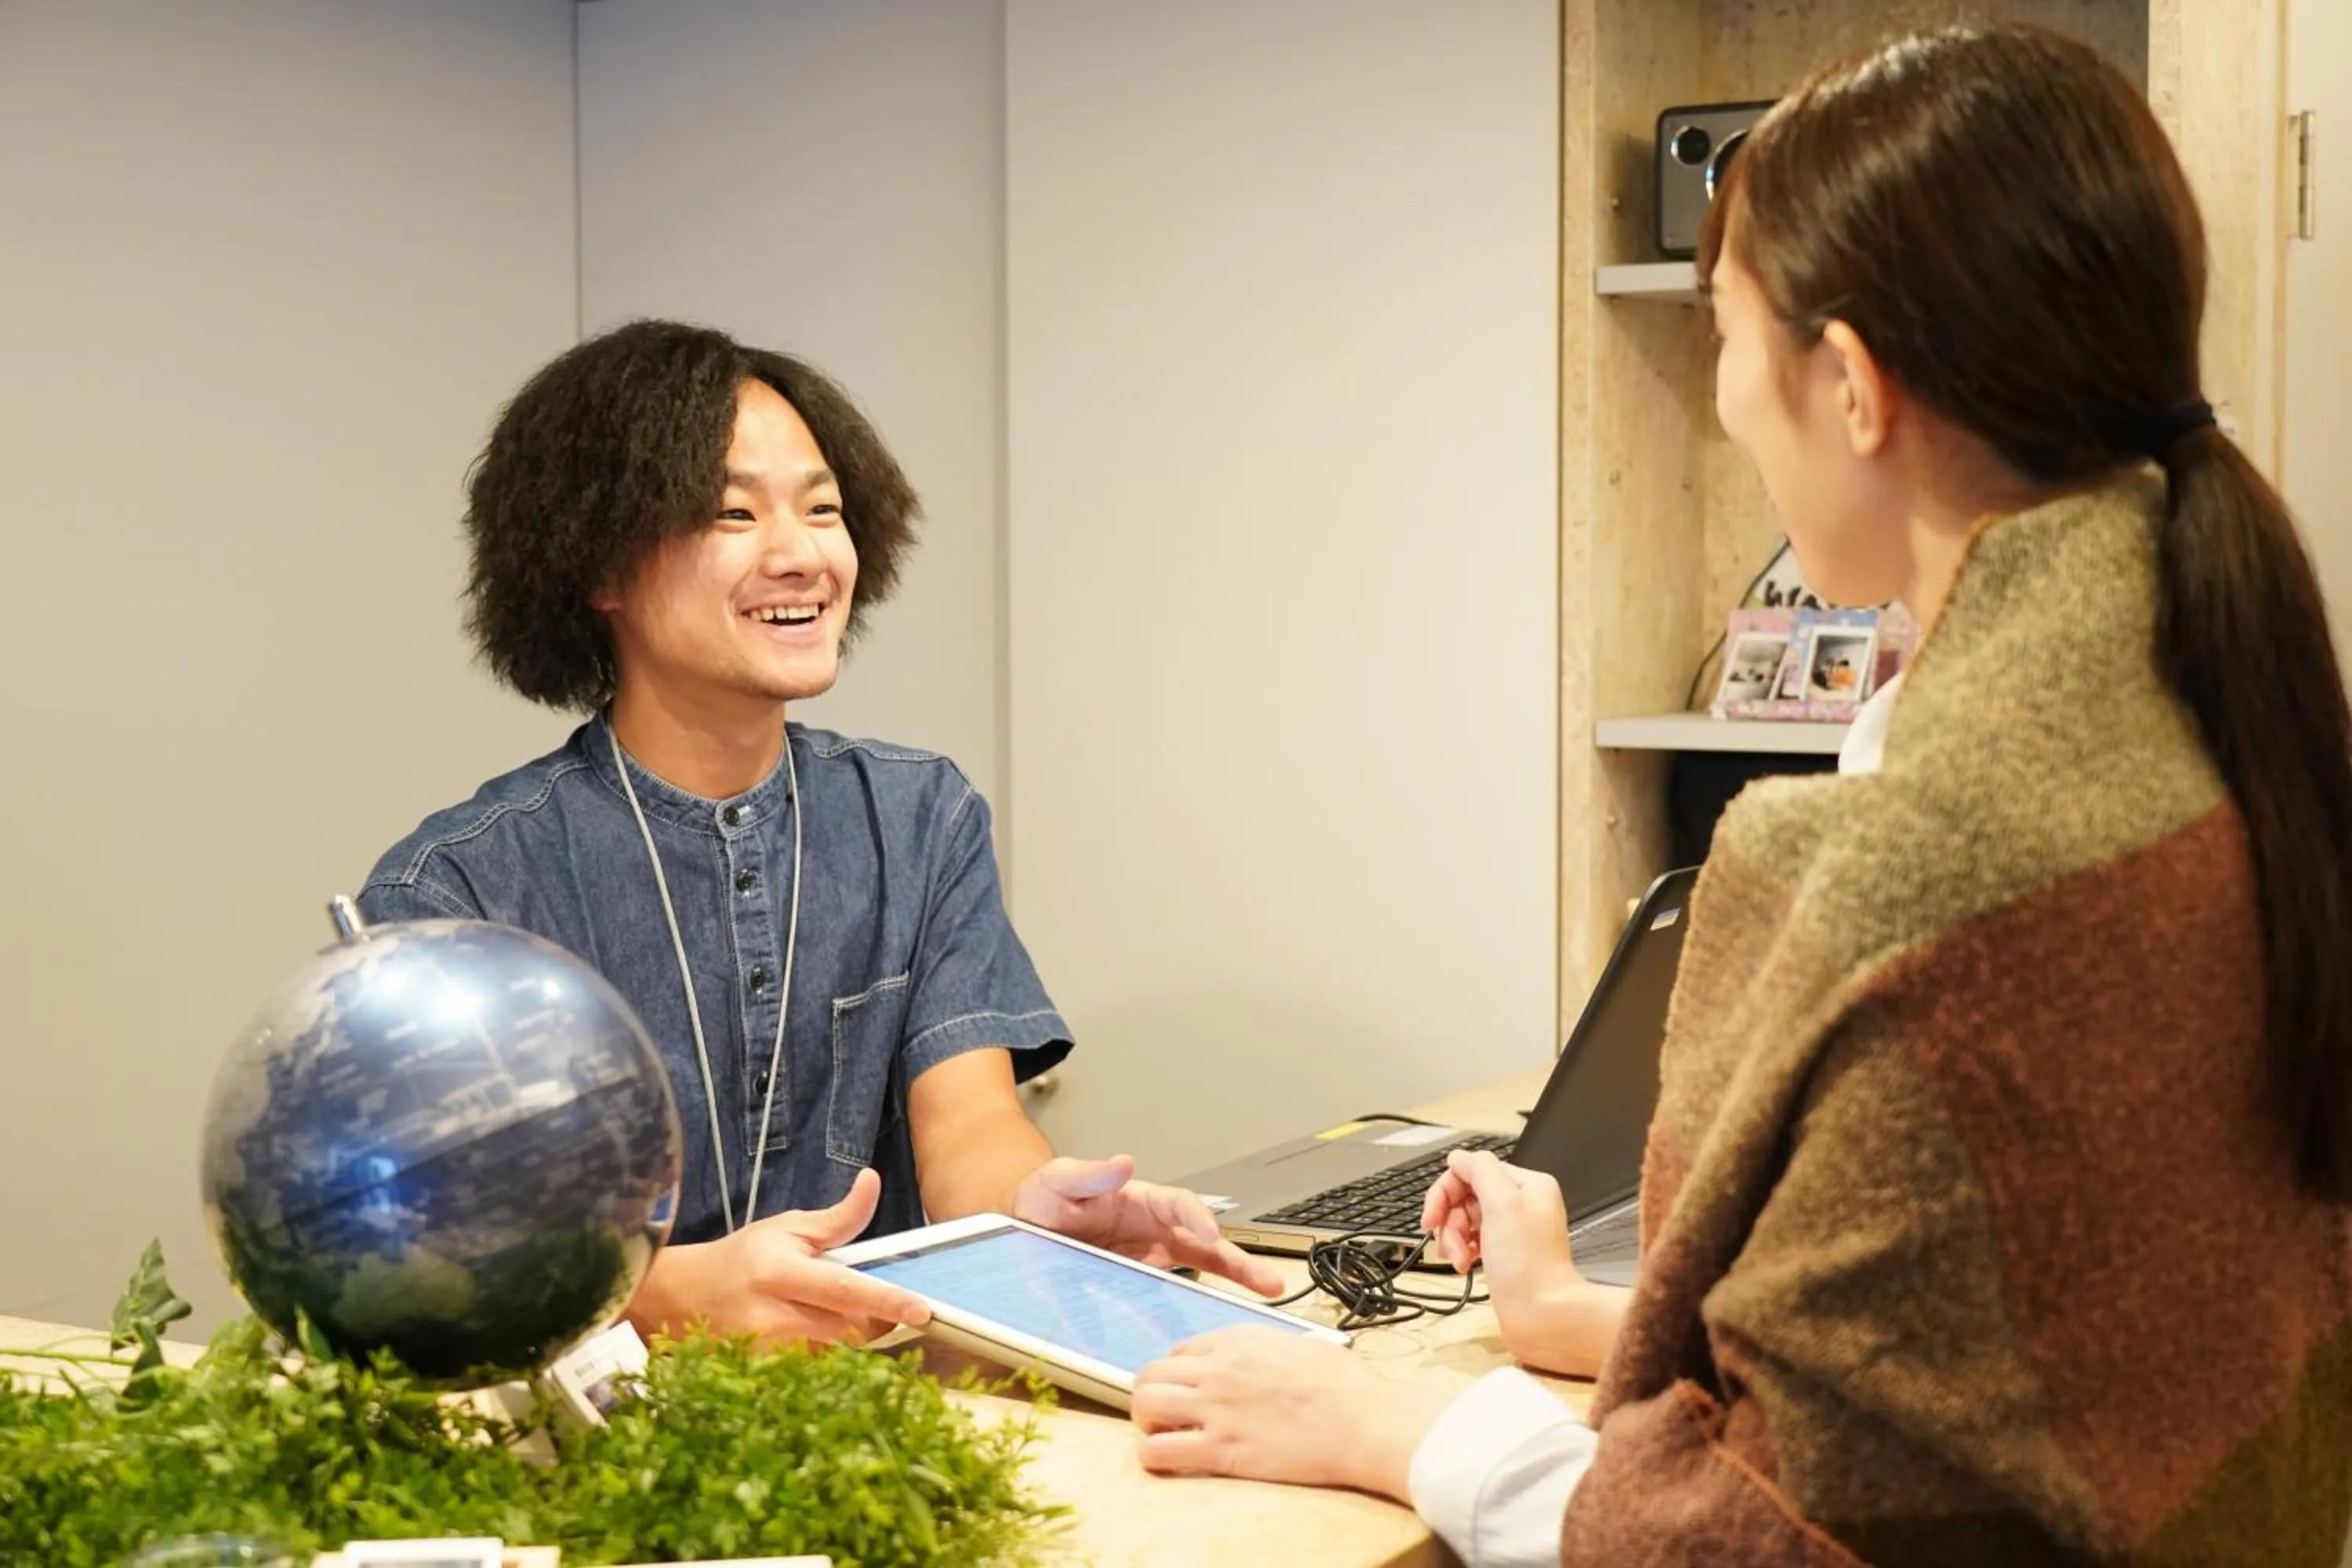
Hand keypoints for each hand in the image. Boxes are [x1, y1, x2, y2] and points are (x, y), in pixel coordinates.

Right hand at [628, 1168, 931, 1348]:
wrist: (681, 1298)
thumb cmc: (743, 1259)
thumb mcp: (788, 1228)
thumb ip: (838, 1218)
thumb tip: (872, 1181)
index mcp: (781, 1274)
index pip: (845, 1291)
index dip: (886, 1301)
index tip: (922, 1310)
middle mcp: (772, 1319)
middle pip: (848, 1333)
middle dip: (872, 1321)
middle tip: (866, 1305)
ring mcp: (764, 1356)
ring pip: (834, 1358)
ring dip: (846, 1341)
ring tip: (825, 1318)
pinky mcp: (760, 1379)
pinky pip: (813, 1376)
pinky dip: (824, 1360)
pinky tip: (809, 1341)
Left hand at [1013, 1155, 1283, 1296]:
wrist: (1025, 1228)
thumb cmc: (1043, 1199)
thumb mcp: (1057, 1182)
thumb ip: (1086, 1174)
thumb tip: (1121, 1163)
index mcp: (1140, 1201)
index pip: (1180, 1205)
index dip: (1198, 1218)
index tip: (1211, 1234)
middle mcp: (1154, 1228)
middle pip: (1205, 1240)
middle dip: (1238, 1259)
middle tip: (1267, 1279)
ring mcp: (1152, 1257)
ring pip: (1202, 1266)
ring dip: (1234, 1279)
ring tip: (1266, 1294)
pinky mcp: (1142, 1282)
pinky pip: (1175, 1293)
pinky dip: (1198, 1304)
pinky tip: (1216, 1323)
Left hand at [1130, 1327, 1458, 1499]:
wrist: (1362, 1420)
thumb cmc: (1344, 1386)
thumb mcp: (1300, 1345)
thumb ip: (1268, 1348)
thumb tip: (1263, 1357)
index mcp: (1239, 1340)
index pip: (1182, 1350)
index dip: (1178, 1371)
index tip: (1186, 1386)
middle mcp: (1218, 1369)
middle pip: (1152, 1373)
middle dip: (1151, 1393)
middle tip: (1165, 1412)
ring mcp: (1216, 1409)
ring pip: (1145, 1405)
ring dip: (1146, 1421)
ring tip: (1162, 1434)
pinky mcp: (1221, 1450)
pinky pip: (1160, 1451)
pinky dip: (1154, 1456)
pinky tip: (1168, 1459)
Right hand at [1420, 1149, 1593, 1370]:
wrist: (1542, 1316)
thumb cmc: (1528, 1265)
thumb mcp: (1504, 1204)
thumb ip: (1480, 1170)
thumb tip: (1458, 1157)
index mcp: (1526, 1185)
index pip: (1472, 1171)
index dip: (1446, 1192)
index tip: (1431, 1218)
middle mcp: (1520, 1203)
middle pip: (1464, 1195)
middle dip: (1449, 1221)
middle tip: (1445, 1243)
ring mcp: (1510, 1229)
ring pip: (1463, 1219)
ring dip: (1452, 1239)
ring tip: (1457, 1261)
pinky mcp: (1502, 1253)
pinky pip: (1469, 1240)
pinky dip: (1460, 1251)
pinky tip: (1462, 1265)